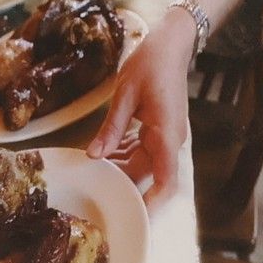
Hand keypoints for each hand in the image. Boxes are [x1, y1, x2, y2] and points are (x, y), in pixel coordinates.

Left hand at [85, 5, 196, 202]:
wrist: (170, 43)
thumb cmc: (151, 63)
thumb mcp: (125, 94)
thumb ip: (111, 128)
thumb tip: (93, 155)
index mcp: (167, 134)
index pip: (167, 181)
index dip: (153, 204)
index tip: (136, 218)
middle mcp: (170, 140)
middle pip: (148, 175)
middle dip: (123, 183)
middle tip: (93, 189)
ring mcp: (165, 136)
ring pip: (143, 164)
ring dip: (120, 167)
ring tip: (92, 167)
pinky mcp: (159, 130)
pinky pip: (141, 150)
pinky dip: (123, 152)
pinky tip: (103, 149)